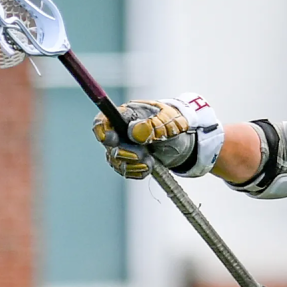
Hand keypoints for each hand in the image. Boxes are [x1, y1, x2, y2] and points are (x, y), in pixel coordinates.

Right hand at [92, 93, 223, 178]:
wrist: (185, 140)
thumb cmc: (175, 124)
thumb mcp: (169, 122)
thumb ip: (153, 125)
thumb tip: (135, 131)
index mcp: (128, 115)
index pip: (104, 120)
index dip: (101, 130)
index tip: (109, 139)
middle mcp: (121, 130)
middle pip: (109, 145)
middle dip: (126, 153)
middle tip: (143, 155)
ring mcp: (124, 146)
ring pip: (116, 160)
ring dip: (133, 164)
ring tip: (151, 162)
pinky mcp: (130, 160)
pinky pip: (126, 170)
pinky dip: (137, 172)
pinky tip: (150, 168)